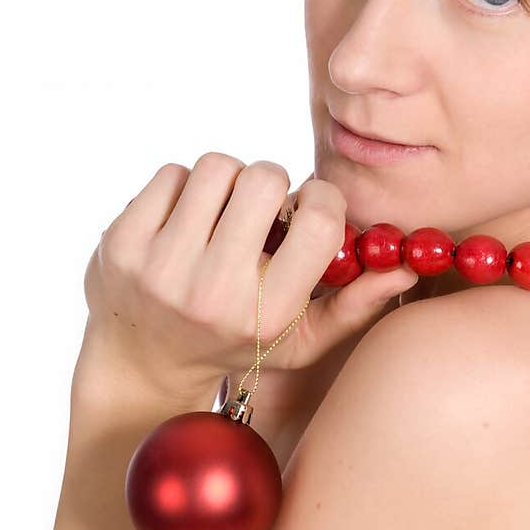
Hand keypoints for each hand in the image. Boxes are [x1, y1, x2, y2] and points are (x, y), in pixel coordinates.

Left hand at [79, 153, 418, 398]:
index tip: (308, 208)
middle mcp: (213, 290)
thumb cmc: (234, 343)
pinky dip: (184, 188)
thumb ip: (354, 305)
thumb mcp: (298, 341)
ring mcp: (161, 266)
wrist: (140, 364)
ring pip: (216, 166)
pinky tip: (184, 223)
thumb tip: (408, 269)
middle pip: (262, 177)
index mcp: (265, 313)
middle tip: (260, 212)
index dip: (320, 199)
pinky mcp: (122, 243)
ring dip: (227, 182)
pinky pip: (171, 174)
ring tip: (222, 217)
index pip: (316, 220)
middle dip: (269, 184)